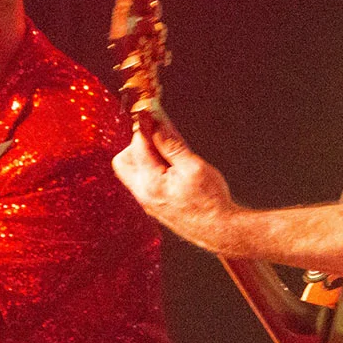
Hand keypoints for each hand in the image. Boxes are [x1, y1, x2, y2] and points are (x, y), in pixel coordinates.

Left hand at [112, 118, 238, 252]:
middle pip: (123, 160)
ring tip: (171, 153)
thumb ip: (171, 144)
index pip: (137, 145)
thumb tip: (156, 123)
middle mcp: (142, 193)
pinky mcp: (153, 204)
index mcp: (150, 183)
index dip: (145, 125)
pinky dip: (151, 167)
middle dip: (138, 144)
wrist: (219, 231)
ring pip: (131, 171)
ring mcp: (146, 201)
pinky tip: (171, 165)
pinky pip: (142, 180)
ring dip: (145, 155)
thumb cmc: (210, 201)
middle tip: (161, 138)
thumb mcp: (193, 167)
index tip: (151, 111)